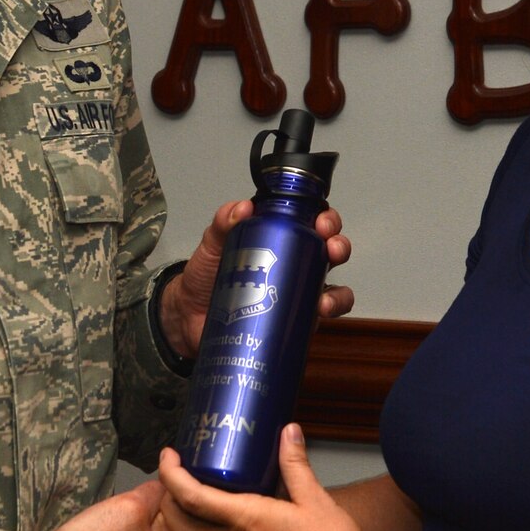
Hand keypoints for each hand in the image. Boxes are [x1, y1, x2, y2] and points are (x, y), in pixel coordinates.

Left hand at [145, 425, 381, 530]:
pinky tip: (221, 529)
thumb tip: (288, 432)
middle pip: (179, 528)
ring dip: (181, 526)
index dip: (171, 474)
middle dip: (165, 503)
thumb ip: (296, 463)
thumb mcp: (315, 497)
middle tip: (171, 479)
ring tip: (189, 501)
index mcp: (246, 521)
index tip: (168, 456)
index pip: (191, 498)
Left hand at [160, 202, 355, 360]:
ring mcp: (296, 294)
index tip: (323, 222)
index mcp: (280, 239)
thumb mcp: (212, 243)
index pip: (313, 223)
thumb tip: (242, 208)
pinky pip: (317, 320)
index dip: (327, 219)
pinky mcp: (291, 322)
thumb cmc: (205, 275)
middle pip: (331, 252)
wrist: (189, 315)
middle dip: (340, 247)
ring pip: (333, 290)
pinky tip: (318, 316)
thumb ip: (223, 222)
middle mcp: (295, 265)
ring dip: (338, 293)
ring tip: (324, 299)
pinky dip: (326, 318)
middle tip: (331, 249)